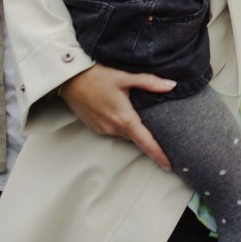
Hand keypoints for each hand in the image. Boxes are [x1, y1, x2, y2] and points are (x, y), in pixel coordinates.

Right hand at [59, 64, 175, 170]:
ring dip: (132, 130)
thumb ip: (150, 82)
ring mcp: (102, 129)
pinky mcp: (94, 127)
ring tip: (141, 121)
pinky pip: (113, 130)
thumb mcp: (125, 77)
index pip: (145, 142)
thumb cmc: (96, 76)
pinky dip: (120, 125)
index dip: (158, 154)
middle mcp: (113, 128)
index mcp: (124, 118)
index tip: (169, 165)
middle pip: (136, 138)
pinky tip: (121, 113)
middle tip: (162, 139)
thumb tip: (171, 85)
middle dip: (147, 140)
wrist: (69, 79)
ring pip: (124, 133)